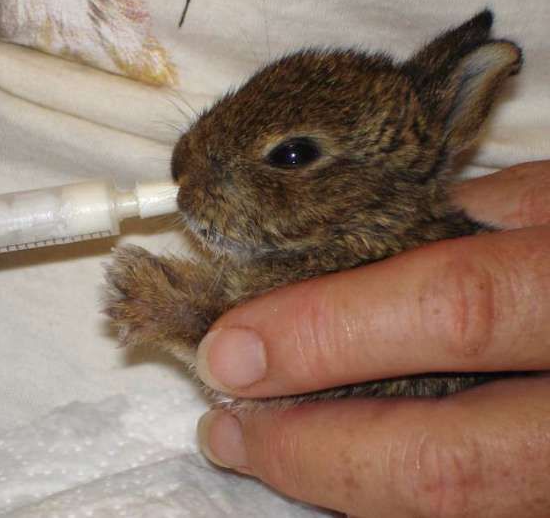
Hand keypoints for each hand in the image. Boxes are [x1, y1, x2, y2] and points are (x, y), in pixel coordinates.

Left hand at [196, 160, 549, 516]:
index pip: (452, 310)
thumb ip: (476, 223)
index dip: (327, 332)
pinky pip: (481, 516)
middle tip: (229, 430)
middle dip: (312, 452)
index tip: (230, 351)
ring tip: (263, 452)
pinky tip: (345, 470)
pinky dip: (395, 500)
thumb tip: (354, 255)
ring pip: (459, 513)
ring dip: (340, 489)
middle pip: (445, 461)